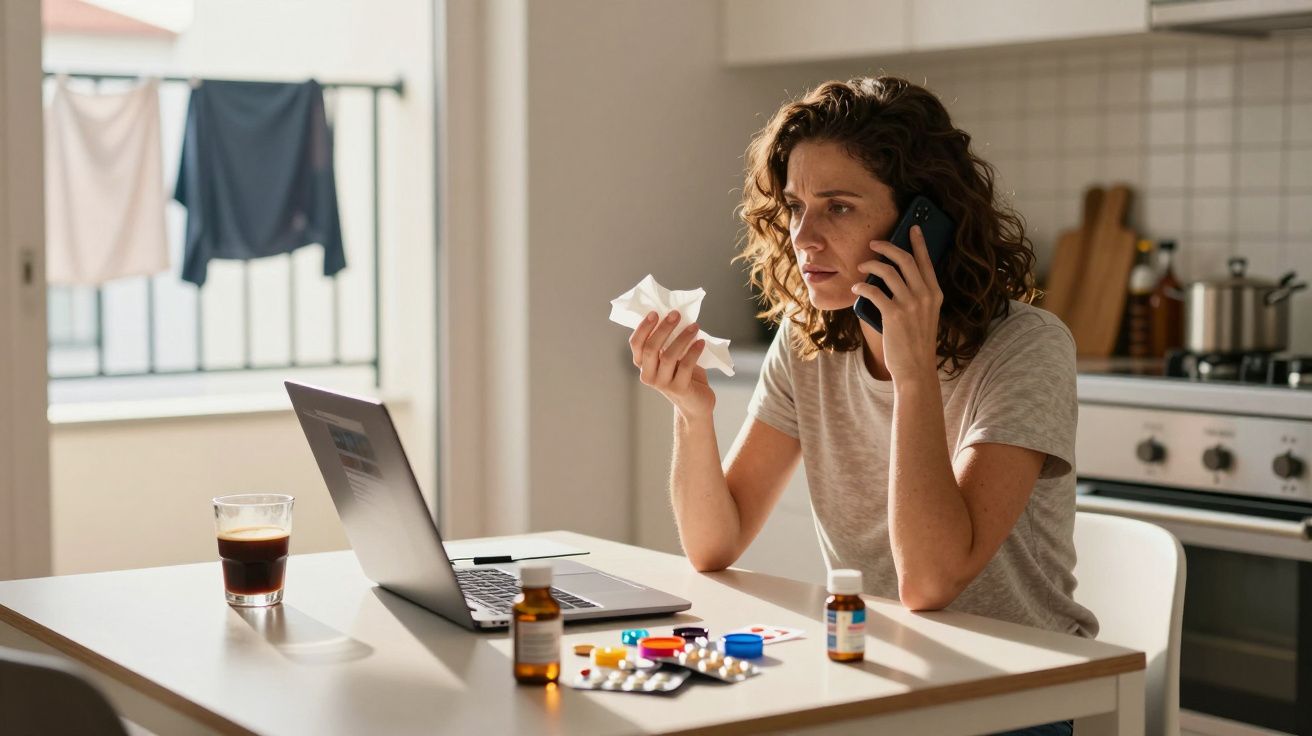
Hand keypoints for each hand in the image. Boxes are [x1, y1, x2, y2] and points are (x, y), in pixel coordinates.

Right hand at [629, 310, 715, 419]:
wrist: (696, 403)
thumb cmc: (683, 375)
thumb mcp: (671, 357)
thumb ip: (667, 342)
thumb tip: (673, 316)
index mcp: (643, 364)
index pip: (636, 344)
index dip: (643, 328)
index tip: (655, 313)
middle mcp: (648, 375)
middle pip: (651, 349)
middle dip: (663, 329)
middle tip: (676, 314)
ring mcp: (662, 384)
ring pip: (669, 356)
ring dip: (682, 338)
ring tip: (695, 326)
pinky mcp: (679, 389)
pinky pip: (686, 366)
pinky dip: (694, 351)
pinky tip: (701, 342)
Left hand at [851, 225, 942, 383]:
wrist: (916, 369)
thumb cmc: (917, 343)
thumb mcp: (926, 316)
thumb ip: (918, 296)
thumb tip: (897, 277)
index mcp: (935, 293)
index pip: (926, 261)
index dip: (918, 242)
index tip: (911, 228)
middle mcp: (925, 295)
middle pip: (905, 259)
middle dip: (887, 247)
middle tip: (874, 243)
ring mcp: (911, 304)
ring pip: (888, 271)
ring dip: (871, 265)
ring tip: (861, 267)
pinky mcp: (894, 314)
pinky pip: (873, 291)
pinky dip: (861, 287)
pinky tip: (856, 289)